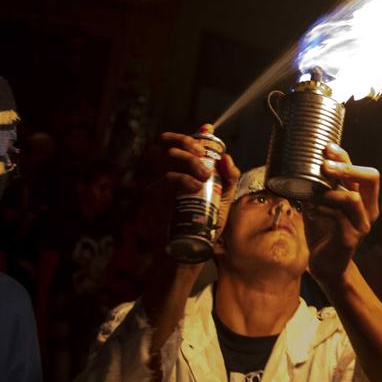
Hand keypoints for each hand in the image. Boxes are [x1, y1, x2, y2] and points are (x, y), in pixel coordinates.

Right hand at [147, 129, 239, 247]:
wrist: (193, 250)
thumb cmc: (206, 222)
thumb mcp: (223, 196)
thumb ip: (228, 176)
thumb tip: (227, 157)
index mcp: (179, 171)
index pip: (172, 144)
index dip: (186, 134)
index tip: (206, 132)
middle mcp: (164, 175)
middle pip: (166, 145)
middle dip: (186, 143)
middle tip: (204, 155)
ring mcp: (156, 186)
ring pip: (163, 160)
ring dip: (187, 161)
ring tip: (205, 175)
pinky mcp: (152, 200)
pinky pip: (162, 182)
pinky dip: (180, 180)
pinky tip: (194, 186)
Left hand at [305, 143, 379, 286]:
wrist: (326, 266)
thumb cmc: (323, 232)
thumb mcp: (322, 205)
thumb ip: (320, 187)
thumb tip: (299, 163)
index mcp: (365, 199)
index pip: (364, 170)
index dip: (346, 157)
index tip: (327, 147)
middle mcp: (369, 210)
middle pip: (371, 177)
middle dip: (346, 167)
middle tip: (323, 165)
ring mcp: (362, 225)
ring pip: (352, 198)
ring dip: (328, 192)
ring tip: (311, 195)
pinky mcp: (350, 239)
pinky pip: (337, 217)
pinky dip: (321, 210)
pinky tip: (309, 211)